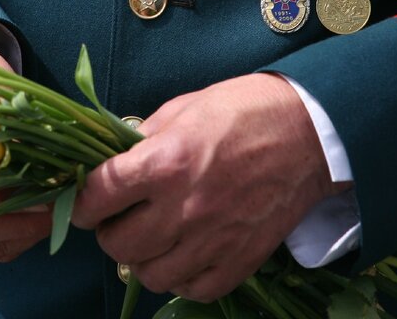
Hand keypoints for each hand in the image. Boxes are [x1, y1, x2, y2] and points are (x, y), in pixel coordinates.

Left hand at [71, 73, 343, 302]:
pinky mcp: (241, 260)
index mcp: (166, 162)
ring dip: (143, 258)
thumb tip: (116, 159)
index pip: (98, 196)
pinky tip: (185, 254)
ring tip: (153, 238)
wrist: (313, 132)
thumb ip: (145, 139)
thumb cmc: (247, 110)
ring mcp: (213, 239)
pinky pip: (193, 290)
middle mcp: (185, 207)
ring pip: (150, 275)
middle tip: (121, 217)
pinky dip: (182, 277)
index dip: (82, 201)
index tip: (86, 201)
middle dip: (109, 231)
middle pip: (118, 245)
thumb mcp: (185, 107)